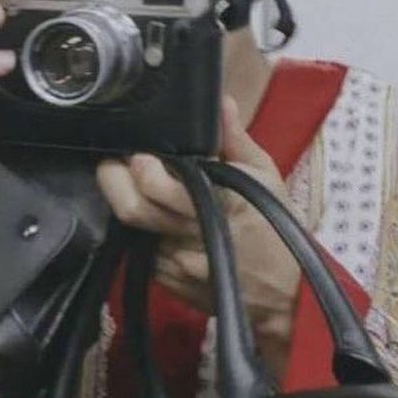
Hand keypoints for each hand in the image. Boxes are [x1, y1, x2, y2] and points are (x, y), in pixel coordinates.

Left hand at [96, 96, 300, 379]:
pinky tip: (153, 218)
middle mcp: (187, 236)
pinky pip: (139, 249)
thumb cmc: (275, 228)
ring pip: (129, 229)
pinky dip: (140, 230)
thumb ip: (236, 140)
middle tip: (115, 161)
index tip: (136, 149)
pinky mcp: (165, 281)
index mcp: (215, 205)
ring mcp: (173, 263)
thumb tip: (221, 101)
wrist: (285, 297)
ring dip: (125, 203)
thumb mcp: (266, 178)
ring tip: (131, 184)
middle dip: (112, 179)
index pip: (159, 188)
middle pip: (130, 209)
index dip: (139, 166)